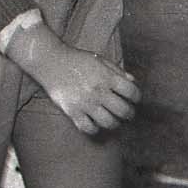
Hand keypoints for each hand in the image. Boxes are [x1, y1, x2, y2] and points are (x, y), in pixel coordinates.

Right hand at [20, 30, 140, 132]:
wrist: (51, 61)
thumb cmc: (77, 59)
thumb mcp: (99, 59)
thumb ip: (117, 70)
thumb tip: (133, 81)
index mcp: (106, 76)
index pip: (132, 92)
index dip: (137, 97)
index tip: (134, 98)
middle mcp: (98, 91)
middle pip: (123, 111)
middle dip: (129, 113)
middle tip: (126, 112)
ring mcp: (85, 103)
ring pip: (109, 123)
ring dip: (114, 122)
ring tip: (112, 118)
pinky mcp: (73, 111)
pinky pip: (89, 128)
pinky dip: (95, 128)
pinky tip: (95, 122)